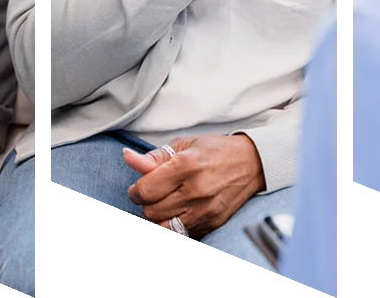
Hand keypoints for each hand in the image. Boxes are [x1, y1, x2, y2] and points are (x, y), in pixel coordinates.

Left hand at [123, 134, 265, 239]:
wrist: (252, 163)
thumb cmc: (214, 151)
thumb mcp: (184, 145)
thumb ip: (154, 157)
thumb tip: (127, 158)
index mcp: (186, 165)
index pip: (145, 190)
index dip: (136, 191)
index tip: (140, 187)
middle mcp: (196, 190)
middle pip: (151, 212)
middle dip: (147, 204)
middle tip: (155, 194)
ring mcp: (206, 210)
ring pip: (164, 227)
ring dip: (159, 217)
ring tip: (166, 204)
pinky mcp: (213, 224)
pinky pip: (183, 234)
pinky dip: (176, 225)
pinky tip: (181, 211)